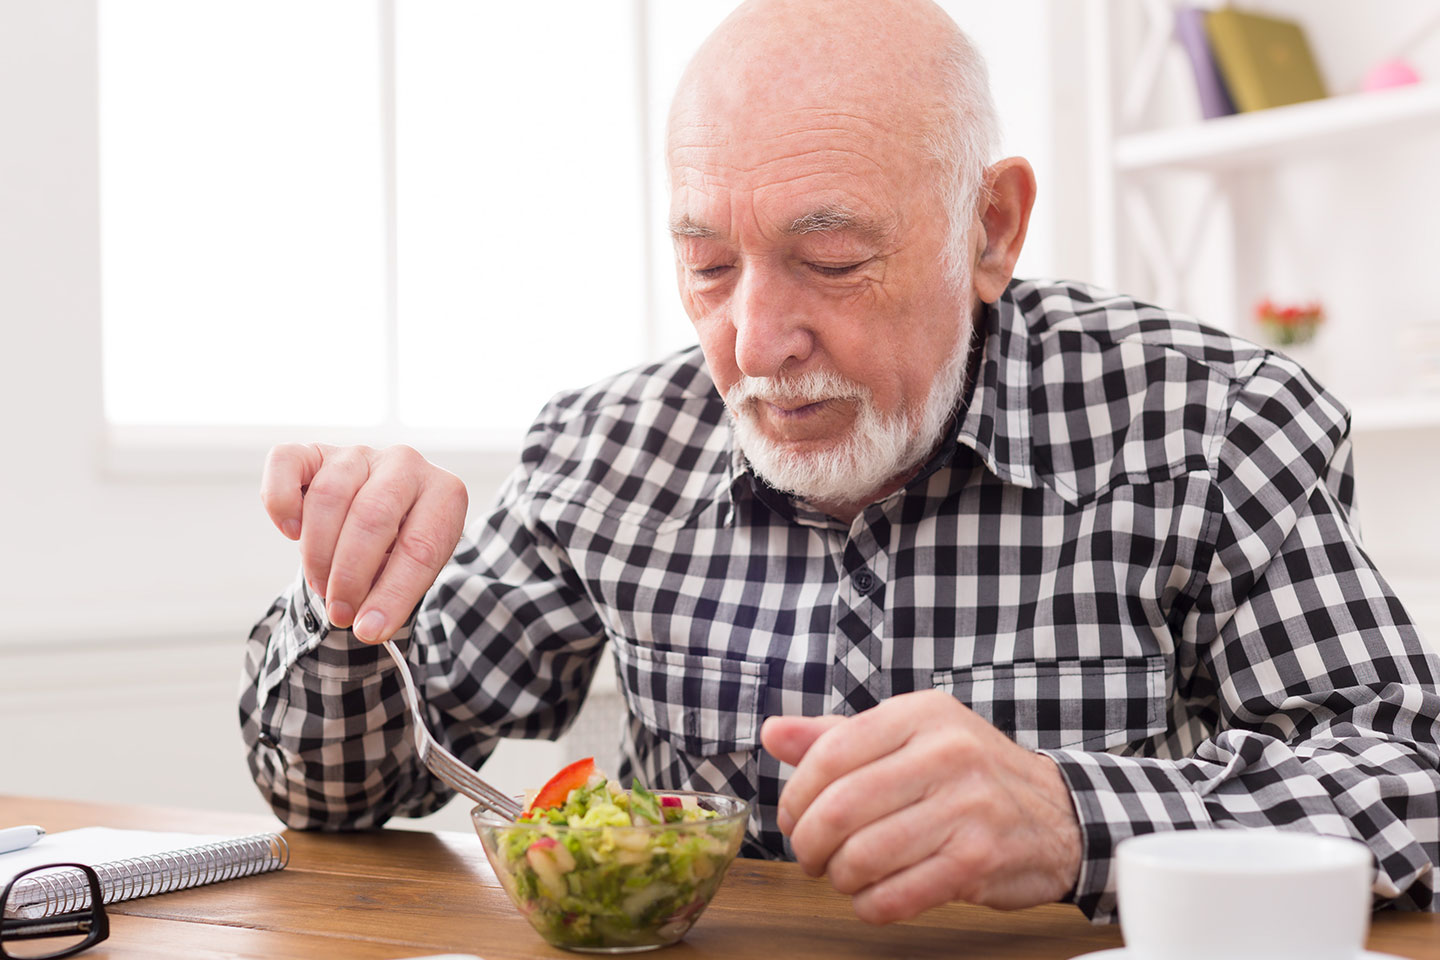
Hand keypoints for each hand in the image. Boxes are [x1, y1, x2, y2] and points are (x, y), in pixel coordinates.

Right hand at [259, 443, 467, 642]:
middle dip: (350, 576)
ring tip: (322, 586)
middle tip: (340, 612)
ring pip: (328, 496)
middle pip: (371, 517)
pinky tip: (292, 532)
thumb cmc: (401, 547)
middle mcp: (405, 463)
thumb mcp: (413, 572)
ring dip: (318, 552)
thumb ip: (394, 595)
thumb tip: (367, 628)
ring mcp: (358, 454)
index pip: (419, 547)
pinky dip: (281, 502)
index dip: (392, 594)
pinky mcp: (315, 452)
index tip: (369, 630)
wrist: (385, 515)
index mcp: (444, 493)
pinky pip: (286, 463)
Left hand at [761, 689, 1080, 922]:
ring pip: (864, 856)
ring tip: (843, 874)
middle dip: (810, 843)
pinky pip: (897, 895)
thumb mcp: (909, 736)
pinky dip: (870, 905)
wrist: (1058, 814)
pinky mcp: (979, 860)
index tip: (794, 818)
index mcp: (921, 715)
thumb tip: (774, 732)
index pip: (831, 753)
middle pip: (841, 808)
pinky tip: (872, 896)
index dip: (797, 794)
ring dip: (839, 876)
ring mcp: (967, 807)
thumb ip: (838, 735)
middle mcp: (947, 754)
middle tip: (810, 855)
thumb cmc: (970, 774)